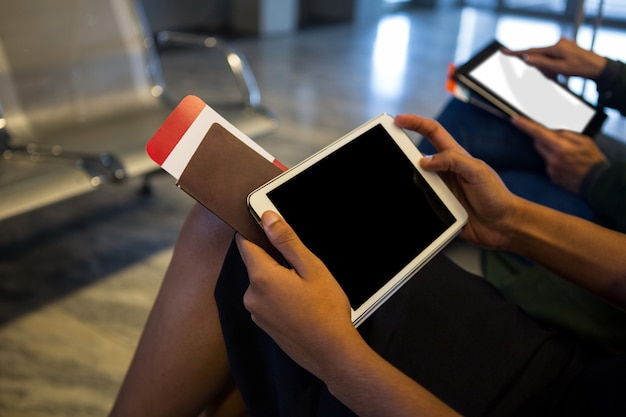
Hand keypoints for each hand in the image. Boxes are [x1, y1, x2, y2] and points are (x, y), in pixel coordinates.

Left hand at [236, 211, 358, 377]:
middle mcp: (251, 295)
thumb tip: (267, 218)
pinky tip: (302, 305)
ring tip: (306, 290)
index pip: (245, 243)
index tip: (268, 227)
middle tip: (303, 268)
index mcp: (261, 277)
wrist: (332, 353)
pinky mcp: (264, 325)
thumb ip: (286, 241)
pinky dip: (280, 297)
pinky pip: (267, 301)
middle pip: (256, 264)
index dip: (254, 231)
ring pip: (263, 283)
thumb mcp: (311, 268)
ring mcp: (256, 313)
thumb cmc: (326, 309)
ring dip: (279, 280)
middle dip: (275, 260)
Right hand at [395, 114, 523, 249]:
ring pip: (415, 182)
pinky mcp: (439, 208)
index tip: (399, 120)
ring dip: (411, 184)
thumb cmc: (497, 197)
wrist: (503, 226)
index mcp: (455, 157)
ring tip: (418, 189)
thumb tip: (425, 160)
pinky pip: (420, 203)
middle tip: (392, 154)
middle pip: (417, 157)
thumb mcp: (478, 172)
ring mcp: (441, 190)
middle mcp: (445, 172)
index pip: (432, 132)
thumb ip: (453, 161)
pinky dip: (415, 203)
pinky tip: (416, 206)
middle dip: (403, 154)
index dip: (415, 123)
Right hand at [504, 38, 606, 80]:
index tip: (504, 51)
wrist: (599, 68)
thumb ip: (542, 63)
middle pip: (540, 57)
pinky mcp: (565, 49)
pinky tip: (561, 73)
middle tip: (554, 76)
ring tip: (560, 76)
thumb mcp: (560, 68)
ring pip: (547, 59)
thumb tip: (526, 58)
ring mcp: (562, 46)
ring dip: (549, 70)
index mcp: (555, 47)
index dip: (516, 53)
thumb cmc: (581, 68)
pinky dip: (554, 67)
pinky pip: (553, 59)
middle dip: (542, 68)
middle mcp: (558, 43)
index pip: (531, 51)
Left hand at [512, 116, 606, 193]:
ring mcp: (551, 170)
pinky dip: (555, 162)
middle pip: (538, 144)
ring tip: (568, 156)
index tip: (514, 120)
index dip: (525, 126)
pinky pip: (549, 165)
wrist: (598, 182)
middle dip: (544, 139)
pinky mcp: (552, 178)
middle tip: (559, 141)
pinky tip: (568, 165)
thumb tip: (551, 132)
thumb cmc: (593, 160)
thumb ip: (565, 134)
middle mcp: (552, 160)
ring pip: (544, 155)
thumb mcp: (584, 141)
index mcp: (561, 148)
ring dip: (551, 152)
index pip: (538, 133)